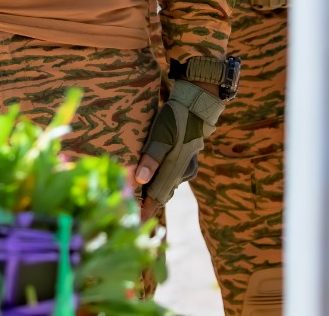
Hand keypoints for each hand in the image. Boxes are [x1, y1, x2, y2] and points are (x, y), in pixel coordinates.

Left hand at [136, 79, 224, 208]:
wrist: (197, 106)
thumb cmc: (176, 118)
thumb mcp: (161, 134)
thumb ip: (151, 157)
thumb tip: (139, 180)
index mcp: (175, 169)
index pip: (158, 197)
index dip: (146, 211)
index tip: (135, 223)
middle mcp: (183, 172)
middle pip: (162, 193)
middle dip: (147, 204)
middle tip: (131, 212)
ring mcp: (187, 167)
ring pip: (167, 185)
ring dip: (153, 192)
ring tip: (137, 198)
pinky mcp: (187, 161)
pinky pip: (172, 177)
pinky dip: (160, 181)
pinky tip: (151, 179)